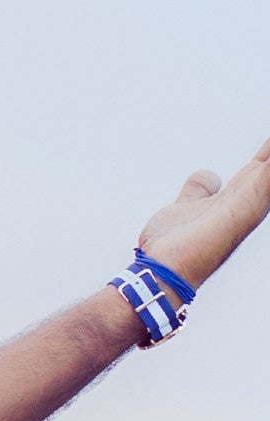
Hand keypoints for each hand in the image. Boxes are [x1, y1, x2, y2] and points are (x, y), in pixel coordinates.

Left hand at [137, 136, 269, 290]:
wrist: (161, 271)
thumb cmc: (174, 246)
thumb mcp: (187, 205)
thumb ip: (197, 191)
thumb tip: (207, 175)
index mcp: (237, 198)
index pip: (262, 165)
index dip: (269, 149)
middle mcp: (248, 202)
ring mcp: (248, 207)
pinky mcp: (241, 212)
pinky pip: (265, 182)